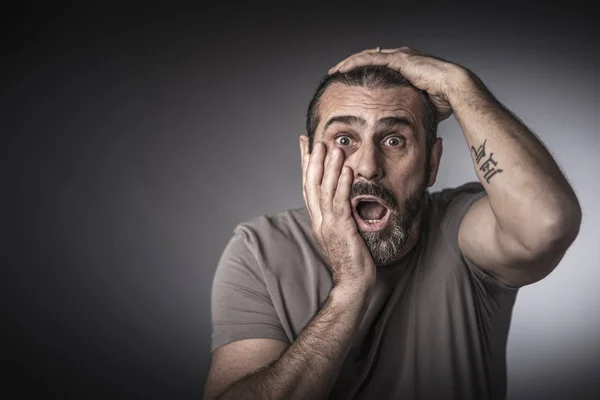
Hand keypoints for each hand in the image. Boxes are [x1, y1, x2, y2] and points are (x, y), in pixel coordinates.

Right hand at [302, 142, 375, 290]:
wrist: (352, 283)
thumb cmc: (351, 259)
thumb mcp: (341, 233)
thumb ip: (338, 214)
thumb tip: (342, 198)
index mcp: (318, 220)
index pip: (308, 187)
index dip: (305, 165)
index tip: (305, 145)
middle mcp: (319, 220)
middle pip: (311, 185)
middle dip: (313, 161)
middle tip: (315, 140)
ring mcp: (329, 225)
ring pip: (325, 191)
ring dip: (329, 167)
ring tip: (333, 147)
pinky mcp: (342, 230)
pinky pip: (341, 203)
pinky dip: (343, 185)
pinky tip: (347, 170)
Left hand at [328, 46, 470, 120]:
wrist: (454, 91)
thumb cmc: (443, 102)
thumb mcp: (418, 106)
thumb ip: (407, 111)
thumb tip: (401, 127)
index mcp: (404, 70)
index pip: (377, 70)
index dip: (361, 77)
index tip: (348, 87)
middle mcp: (401, 59)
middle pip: (369, 61)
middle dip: (351, 68)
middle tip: (335, 76)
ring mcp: (400, 57)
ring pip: (367, 57)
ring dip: (349, 64)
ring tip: (334, 71)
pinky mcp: (399, 58)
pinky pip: (371, 58)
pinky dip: (355, 62)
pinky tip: (342, 69)